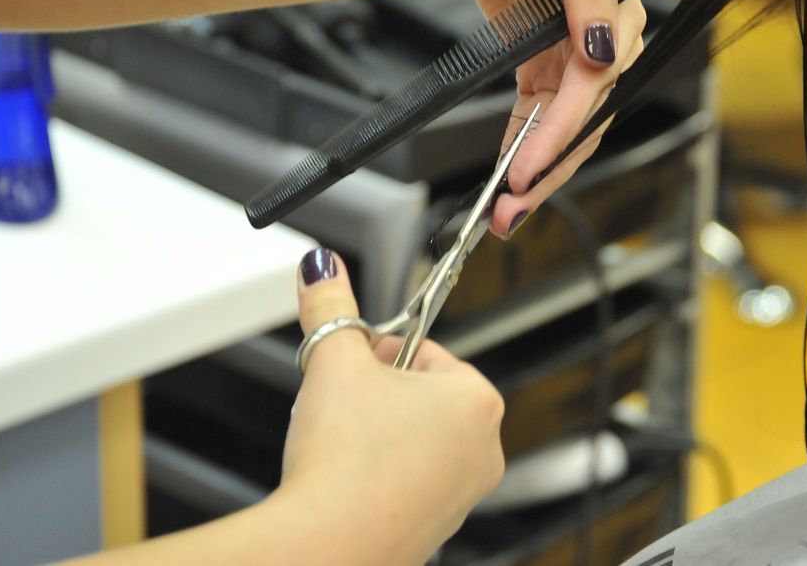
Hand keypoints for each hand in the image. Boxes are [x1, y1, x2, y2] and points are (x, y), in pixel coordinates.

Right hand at [278, 248, 504, 563]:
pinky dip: (378, 476)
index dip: (381, 351)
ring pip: (415, 441)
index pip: (427, 351)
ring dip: (378, 432)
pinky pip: (405, 485)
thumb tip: (322, 268)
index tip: (354, 360)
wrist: (328, 544)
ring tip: (341, 441)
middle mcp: (484, 449)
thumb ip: (330, 305)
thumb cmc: (345, 460)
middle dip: (380, 393)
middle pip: (423, 397)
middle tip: (342, 399)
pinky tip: (346, 478)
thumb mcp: (333, 361)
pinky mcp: (434, 528)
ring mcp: (463, 495)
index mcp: (477, 399)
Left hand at [448, 0, 647, 235]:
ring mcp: (574, 55)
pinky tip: (509, 176)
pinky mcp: (546, 64)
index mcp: (618, 7)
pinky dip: (526, 146)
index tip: (530, 165)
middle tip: (513, 205)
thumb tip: (608, 44)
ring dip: (540, 169)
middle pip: (587, 118)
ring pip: (566, 127)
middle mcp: (603, 37)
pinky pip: (540, 115)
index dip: (565, 129)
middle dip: (551, 166)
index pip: (598, 83)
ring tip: (507, 209)